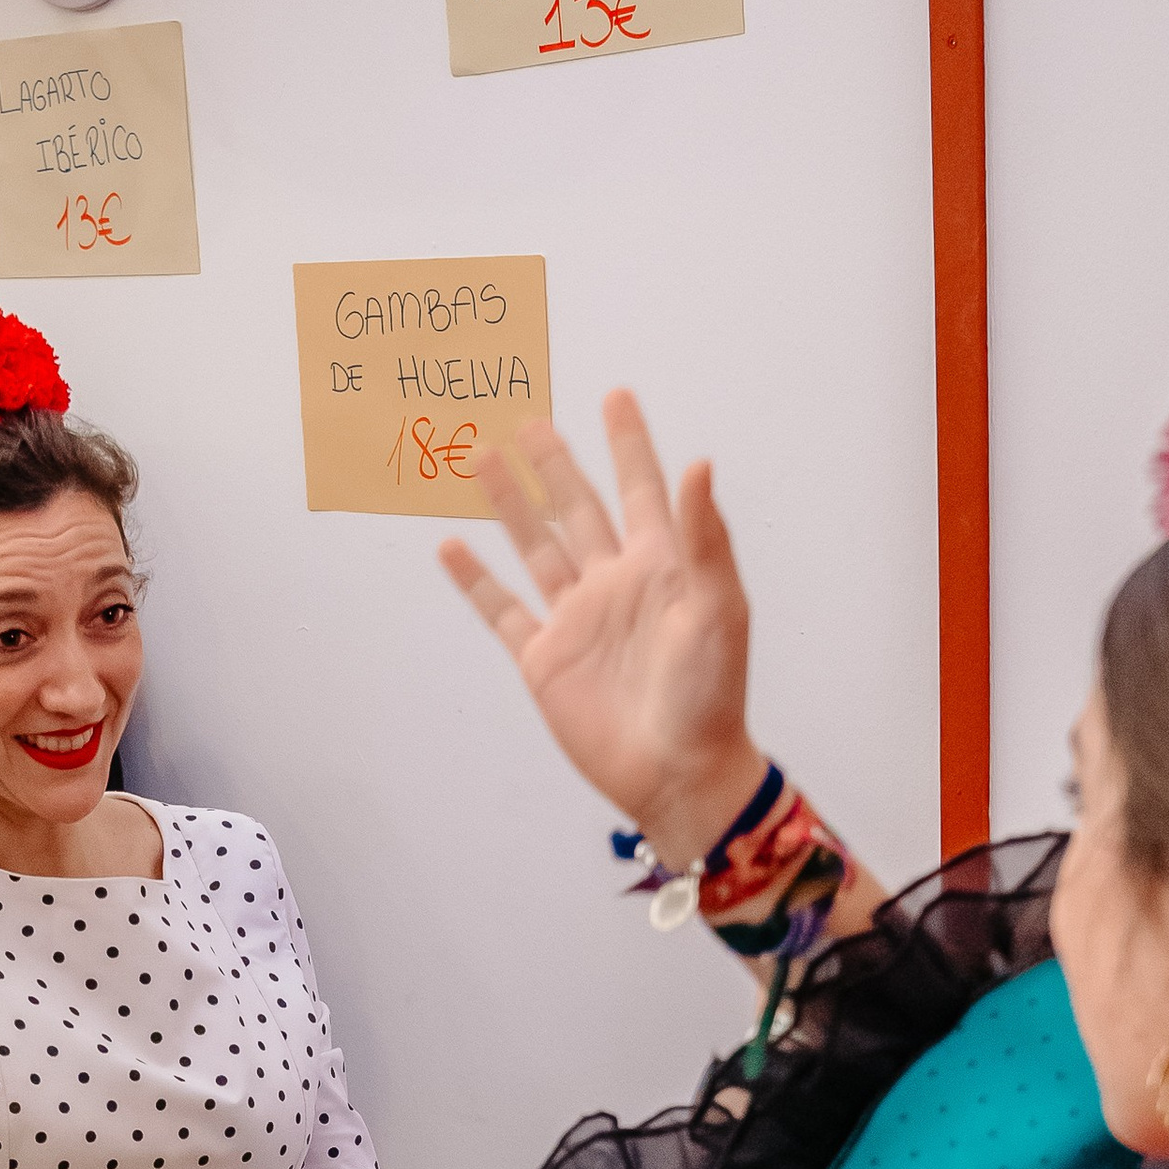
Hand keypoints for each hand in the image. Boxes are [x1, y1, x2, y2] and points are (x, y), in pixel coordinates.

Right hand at [440, 393, 763, 873]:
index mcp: (662, 566)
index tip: (616, 396)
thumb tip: (699, 462)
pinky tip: (452, 546)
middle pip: (577, 508)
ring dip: (508, 503)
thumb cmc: (711, 695)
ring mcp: (576, 620)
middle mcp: (615, 584)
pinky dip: (475, 580)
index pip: (642, 489)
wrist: (678, 771)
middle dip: (554, 463)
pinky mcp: (545, 659)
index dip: (629, 444)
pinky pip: (501, 610)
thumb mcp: (717, 608)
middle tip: (530, 418)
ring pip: (535, 546)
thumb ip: (704, 536)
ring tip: (481, 456)